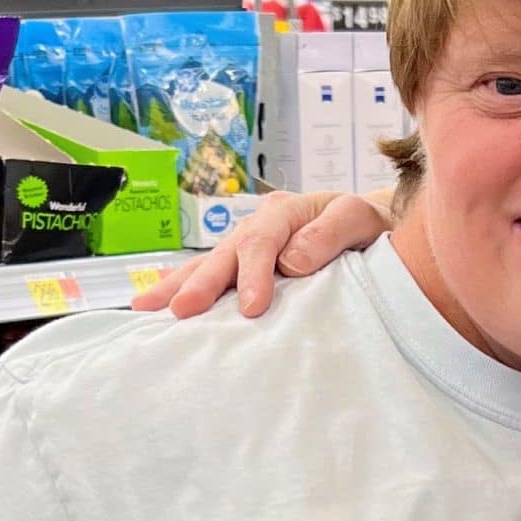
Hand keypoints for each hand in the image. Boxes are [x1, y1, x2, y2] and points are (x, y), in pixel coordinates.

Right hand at [133, 190, 392, 319]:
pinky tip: (155, 304)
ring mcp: (248, 243)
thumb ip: (330, 234)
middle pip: (226, 252)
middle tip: (183, 309)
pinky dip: (183, 286)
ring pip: (208, 263)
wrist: (374, 229)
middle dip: (203, 282)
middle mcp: (261, 224)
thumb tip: (292, 259)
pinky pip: (210, 274)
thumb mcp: (361, 220)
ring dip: (179, 285)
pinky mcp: (244, 264)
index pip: (264, 242)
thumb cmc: (370, 226)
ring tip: (146, 307)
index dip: (255, 273)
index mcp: (288, 211)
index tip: (252, 307)